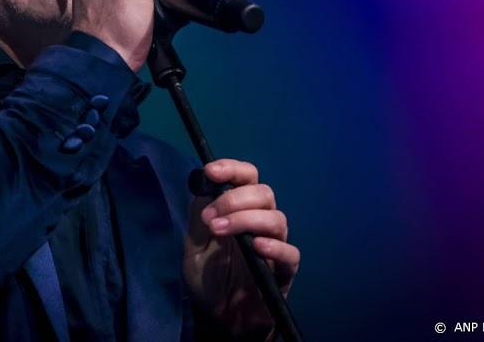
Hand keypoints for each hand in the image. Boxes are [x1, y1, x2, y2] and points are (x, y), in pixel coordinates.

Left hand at [184, 159, 299, 336]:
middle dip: (235, 198)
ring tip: (220, 231)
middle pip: (264, 193)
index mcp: (241, 208)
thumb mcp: (194, 244)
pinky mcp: (284, 271)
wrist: (220, 315)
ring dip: (246, 220)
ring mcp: (275, 245)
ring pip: (276, 219)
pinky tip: (255, 247)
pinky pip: (290, 253)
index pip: (247, 177)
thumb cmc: (210, 275)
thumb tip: (203, 183)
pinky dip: (274, 246)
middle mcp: (261, 221)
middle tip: (210, 216)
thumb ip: (199, 215)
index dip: (232, 169)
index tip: (211, 171)